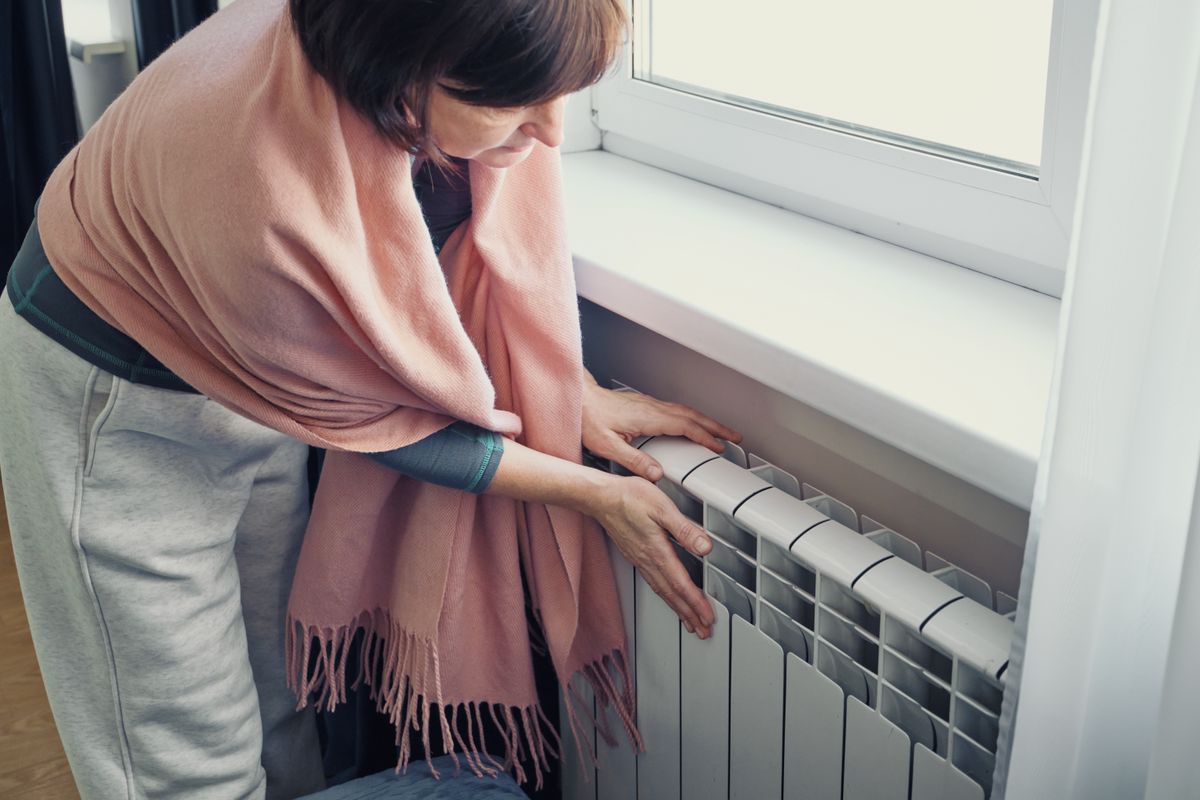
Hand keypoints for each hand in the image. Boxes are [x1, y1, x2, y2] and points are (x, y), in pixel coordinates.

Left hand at [581, 374, 741, 481]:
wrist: (580, 399)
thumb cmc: (589, 418)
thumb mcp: (607, 445)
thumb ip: (633, 460)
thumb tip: (656, 473)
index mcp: (648, 417)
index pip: (685, 427)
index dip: (705, 437)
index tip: (719, 447)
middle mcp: (653, 408)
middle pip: (693, 416)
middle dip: (717, 427)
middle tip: (734, 437)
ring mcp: (651, 404)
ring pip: (687, 411)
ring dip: (707, 421)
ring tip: (721, 432)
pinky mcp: (646, 405)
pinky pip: (677, 410)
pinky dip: (693, 417)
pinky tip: (694, 425)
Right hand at [583, 472, 716, 637]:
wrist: (600, 498)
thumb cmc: (629, 499)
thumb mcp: (662, 508)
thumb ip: (685, 530)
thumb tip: (705, 547)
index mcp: (657, 552)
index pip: (681, 585)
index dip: (696, 604)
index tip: (708, 618)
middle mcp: (648, 561)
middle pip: (672, 595)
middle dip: (689, 615)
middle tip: (703, 631)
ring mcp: (640, 560)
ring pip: (663, 592)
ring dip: (678, 609)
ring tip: (689, 622)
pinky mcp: (634, 555)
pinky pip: (653, 584)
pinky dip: (665, 595)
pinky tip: (668, 596)